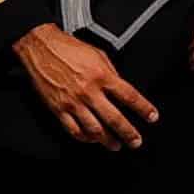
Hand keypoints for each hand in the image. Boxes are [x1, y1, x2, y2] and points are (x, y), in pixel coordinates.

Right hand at [15, 25, 157, 150]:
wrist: (41, 48)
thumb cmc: (69, 48)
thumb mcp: (98, 55)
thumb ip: (111, 74)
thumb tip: (121, 90)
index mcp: (102, 76)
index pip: (130, 96)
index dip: (144, 109)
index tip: (152, 117)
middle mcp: (89, 91)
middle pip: (114, 119)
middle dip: (128, 133)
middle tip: (136, 141)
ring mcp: (73, 102)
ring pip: (94, 130)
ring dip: (108, 141)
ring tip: (115, 145)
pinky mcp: (58, 109)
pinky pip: (74, 130)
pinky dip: (85, 138)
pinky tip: (92, 139)